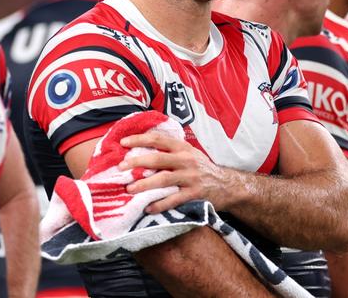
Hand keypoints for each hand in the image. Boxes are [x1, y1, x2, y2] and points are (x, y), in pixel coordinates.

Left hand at [119, 130, 239, 213]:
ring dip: (144, 184)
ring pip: (164, 179)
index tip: (123, 142)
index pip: (158, 139)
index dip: (139, 139)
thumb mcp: (188, 153)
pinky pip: (174, 200)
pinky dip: (160, 204)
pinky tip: (148, 208)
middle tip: (120, 168)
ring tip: (129, 189)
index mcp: (182, 147)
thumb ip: (169, 150)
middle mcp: (186, 160)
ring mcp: (191, 177)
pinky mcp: (194, 194)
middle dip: (137, 162)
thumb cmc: (200, 168)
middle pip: (158, 159)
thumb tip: (140, 148)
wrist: (227, 184)